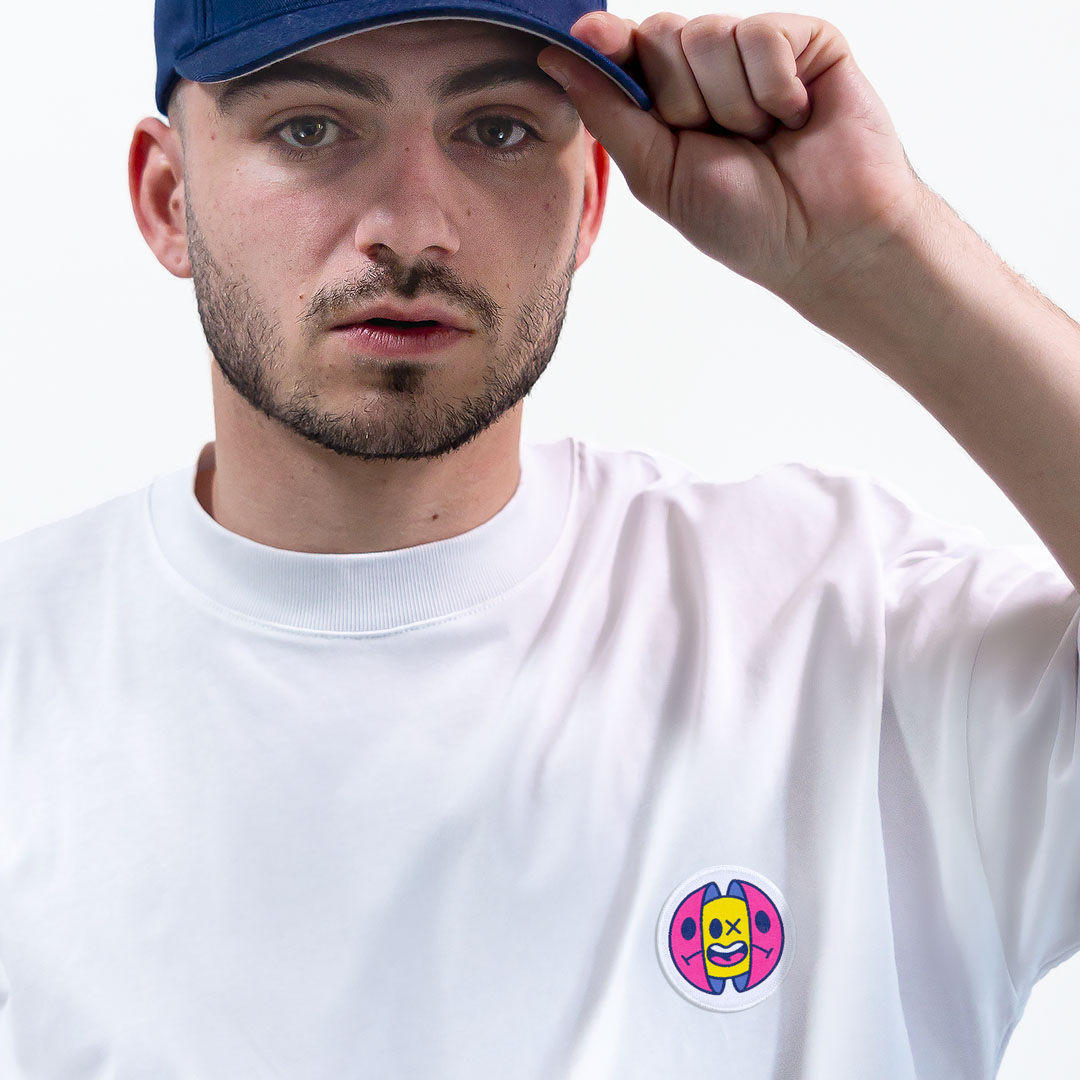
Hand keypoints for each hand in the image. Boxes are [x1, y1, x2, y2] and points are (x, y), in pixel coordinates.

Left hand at [536, 12, 926, 307]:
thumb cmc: (744, 222)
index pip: (627, 52)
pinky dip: (774, 87)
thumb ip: (610, 113)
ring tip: (764, 138)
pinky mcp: (807, 41)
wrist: (826, 239)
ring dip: (731, 104)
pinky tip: (796, 117)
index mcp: (669, 105)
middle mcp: (709, 73)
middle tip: (720, 141)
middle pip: (661, 34)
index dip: (608, 43)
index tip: (589, 36)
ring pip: (709, 34)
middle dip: (681, 98)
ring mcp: (757, 53)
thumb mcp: (658, 176)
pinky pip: (761, 34)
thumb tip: (556, 57)